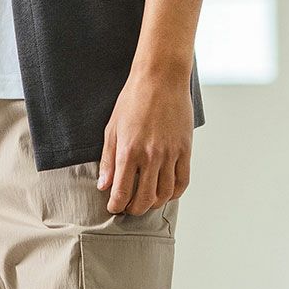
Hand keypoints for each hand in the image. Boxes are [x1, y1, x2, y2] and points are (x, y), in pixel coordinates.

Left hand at [96, 71, 192, 214]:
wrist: (161, 79)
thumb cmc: (133, 100)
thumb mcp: (112, 128)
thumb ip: (108, 160)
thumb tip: (103, 186)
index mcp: (129, 152)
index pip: (122, 192)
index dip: (116, 206)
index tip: (114, 207)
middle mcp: (151, 156)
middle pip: (145, 199)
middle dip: (134, 209)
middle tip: (129, 208)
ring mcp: (171, 154)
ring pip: (164, 194)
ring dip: (154, 204)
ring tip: (146, 202)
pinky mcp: (185, 150)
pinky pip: (182, 181)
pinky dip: (173, 193)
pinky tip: (165, 193)